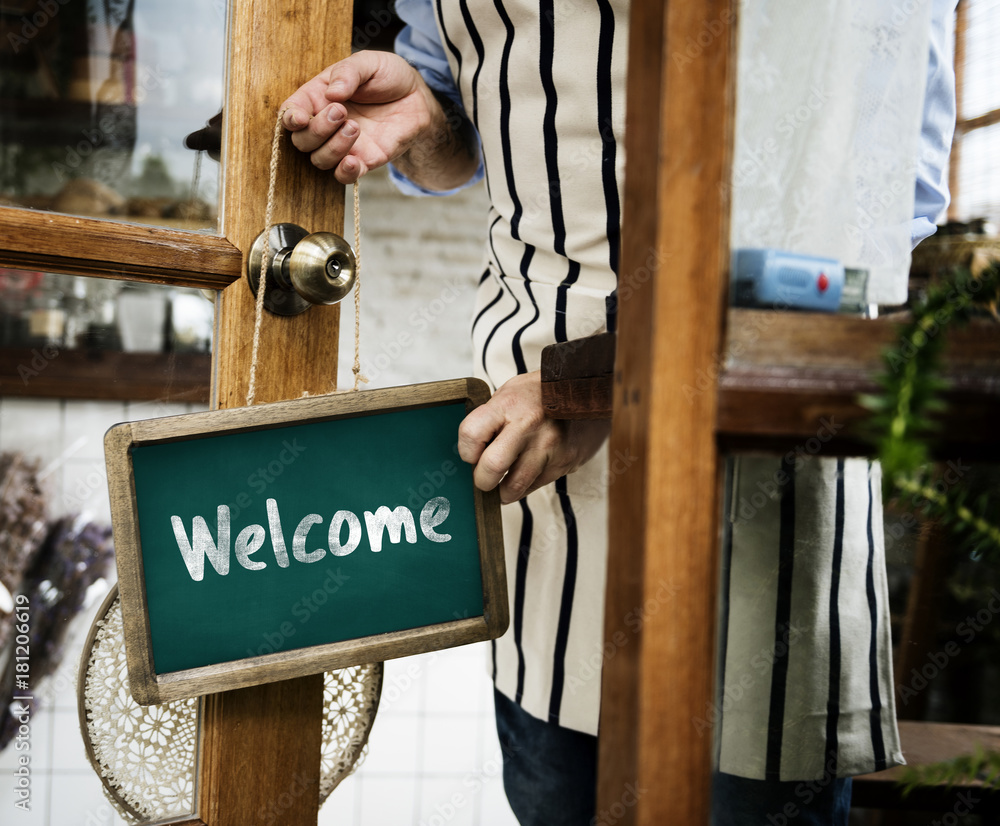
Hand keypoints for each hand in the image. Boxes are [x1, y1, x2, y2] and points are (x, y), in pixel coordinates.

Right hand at [280, 50, 475, 187]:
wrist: (417, 98)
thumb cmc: (388, 76)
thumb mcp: (369, 63)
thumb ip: (349, 72)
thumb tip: (331, 93)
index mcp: (318, 97)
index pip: (291, 112)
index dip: (290, 119)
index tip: (301, 118)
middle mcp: (325, 125)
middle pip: (302, 141)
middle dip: (317, 129)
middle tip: (341, 112)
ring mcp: (343, 145)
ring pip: (320, 160)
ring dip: (333, 146)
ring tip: (355, 127)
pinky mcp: (363, 161)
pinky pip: (344, 177)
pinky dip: (344, 172)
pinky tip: (353, 161)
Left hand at [458, 372, 610, 503]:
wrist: (588, 391)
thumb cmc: (543, 392)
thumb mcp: (510, 392)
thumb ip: (490, 418)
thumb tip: (470, 449)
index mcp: (508, 404)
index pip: (471, 434)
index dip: (466, 450)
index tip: (470, 453)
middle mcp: (528, 426)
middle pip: (492, 467)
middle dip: (482, 480)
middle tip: (484, 477)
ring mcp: (548, 447)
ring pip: (514, 487)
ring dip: (503, 491)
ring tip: (502, 482)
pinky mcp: (563, 462)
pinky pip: (535, 487)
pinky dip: (524, 486)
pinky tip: (525, 472)